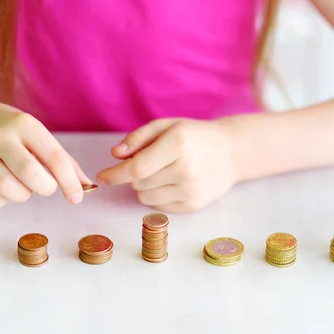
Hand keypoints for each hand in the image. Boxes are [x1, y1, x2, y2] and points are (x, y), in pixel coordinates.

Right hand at [0, 101, 91, 207]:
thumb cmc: (10, 132)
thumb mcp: (37, 135)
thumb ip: (63, 161)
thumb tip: (87, 187)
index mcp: (25, 125)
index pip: (55, 157)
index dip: (69, 182)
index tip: (77, 197)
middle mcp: (0, 137)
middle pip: (30, 173)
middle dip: (45, 187)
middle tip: (45, 186)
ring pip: (8, 188)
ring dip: (22, 195)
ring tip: (21, 185)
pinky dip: (0, 200)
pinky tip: (1, 188)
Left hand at [96, 118, 236, 212]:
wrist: (231, 152)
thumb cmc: (194, 136)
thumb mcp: (166, 126)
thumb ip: (138, 137)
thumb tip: (115, 154)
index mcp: (177, 144)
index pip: (136, 168)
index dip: (115, 175)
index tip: (102, 177)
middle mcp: (185, 169)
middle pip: (138, 183)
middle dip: (134, 175)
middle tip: (149, 163)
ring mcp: (191, 190)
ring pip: (145, 197)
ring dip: (144, 187)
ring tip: (162, 172)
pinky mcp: (194, 205)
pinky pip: (159, 206)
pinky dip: (158, 195)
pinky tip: (173, 182)